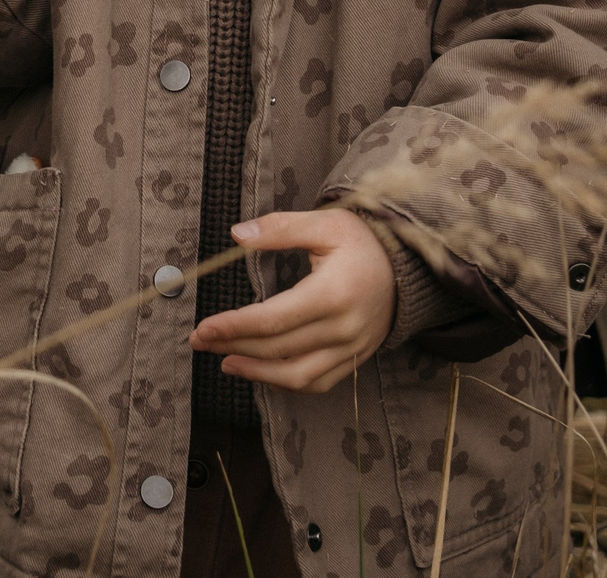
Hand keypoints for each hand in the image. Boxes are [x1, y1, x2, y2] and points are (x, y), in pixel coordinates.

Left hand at [188, 209, 393, 393]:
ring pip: (298, 376)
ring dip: (257, 373)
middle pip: (279, 349)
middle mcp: (343, 328)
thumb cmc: (361, 241)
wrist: (406, 266)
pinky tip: (260, 371)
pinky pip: (318, 383)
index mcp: (333, 294)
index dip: (234, 327)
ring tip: (224, 362)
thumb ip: (279, 229)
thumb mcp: (323, 223)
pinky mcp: (355, 359)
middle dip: (234, 347)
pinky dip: (286, 383)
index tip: (203, 328)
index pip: (273, 320)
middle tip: (200, 340)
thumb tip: (236, 235)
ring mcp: (351, 349)